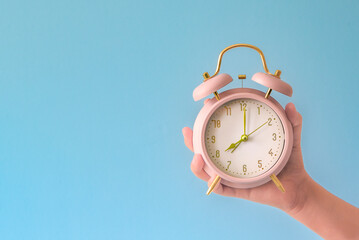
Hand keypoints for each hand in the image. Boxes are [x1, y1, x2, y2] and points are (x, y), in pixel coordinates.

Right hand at [182, 103, 308, 211]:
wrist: (297, 187)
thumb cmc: (290, 162)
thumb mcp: (291, 138)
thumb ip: (293, 122)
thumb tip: (292, 105)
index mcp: (237, 146)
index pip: (216, 134)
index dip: (205, 122)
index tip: (204, 106)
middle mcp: (229, 160)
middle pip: (203, 152)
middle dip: (190, 142)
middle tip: (187, 132)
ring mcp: (231, 175)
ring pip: (206, 171)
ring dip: (197, 165)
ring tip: (196, 157)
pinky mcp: (237, 190)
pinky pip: (220, 188)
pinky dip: (213, 183)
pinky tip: (210, 176)